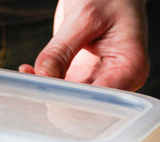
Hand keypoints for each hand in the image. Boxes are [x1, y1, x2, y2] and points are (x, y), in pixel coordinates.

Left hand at [19, 0, 149, 90]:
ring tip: (28, 74)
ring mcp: (102, 80)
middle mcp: (120, 81)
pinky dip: (46, 84)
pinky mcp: (85, 76)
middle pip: (88, 107)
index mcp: (131, 68)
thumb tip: (42, 76)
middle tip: (33, 83)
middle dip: (59, 100)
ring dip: (49, 93)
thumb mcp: (84, 16)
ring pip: (72, 102)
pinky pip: (64, 89)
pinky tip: (30, 71)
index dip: (74, 102)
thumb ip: (62, 49)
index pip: (103, 99)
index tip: (47, 92)